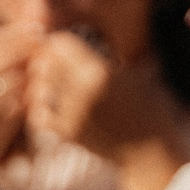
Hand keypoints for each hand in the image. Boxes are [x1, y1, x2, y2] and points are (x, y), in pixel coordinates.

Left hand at [24, 31, 180, 166]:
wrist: (150, 148)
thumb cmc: (146, 105)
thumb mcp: (130, 72)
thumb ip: (101, 58)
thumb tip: (74, 41)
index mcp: (99, 71)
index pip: (60, 44)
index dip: (60, 43)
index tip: (63, 47)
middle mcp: (82, 92)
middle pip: (46, 65)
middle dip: (49, 62)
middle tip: (55, 64)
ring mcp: (72, 115)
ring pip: (39, 89)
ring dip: (44, 84)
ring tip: (56, 84)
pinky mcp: (68, 134)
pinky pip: (40, 114)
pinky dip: (44, 108)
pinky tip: (56, 106)